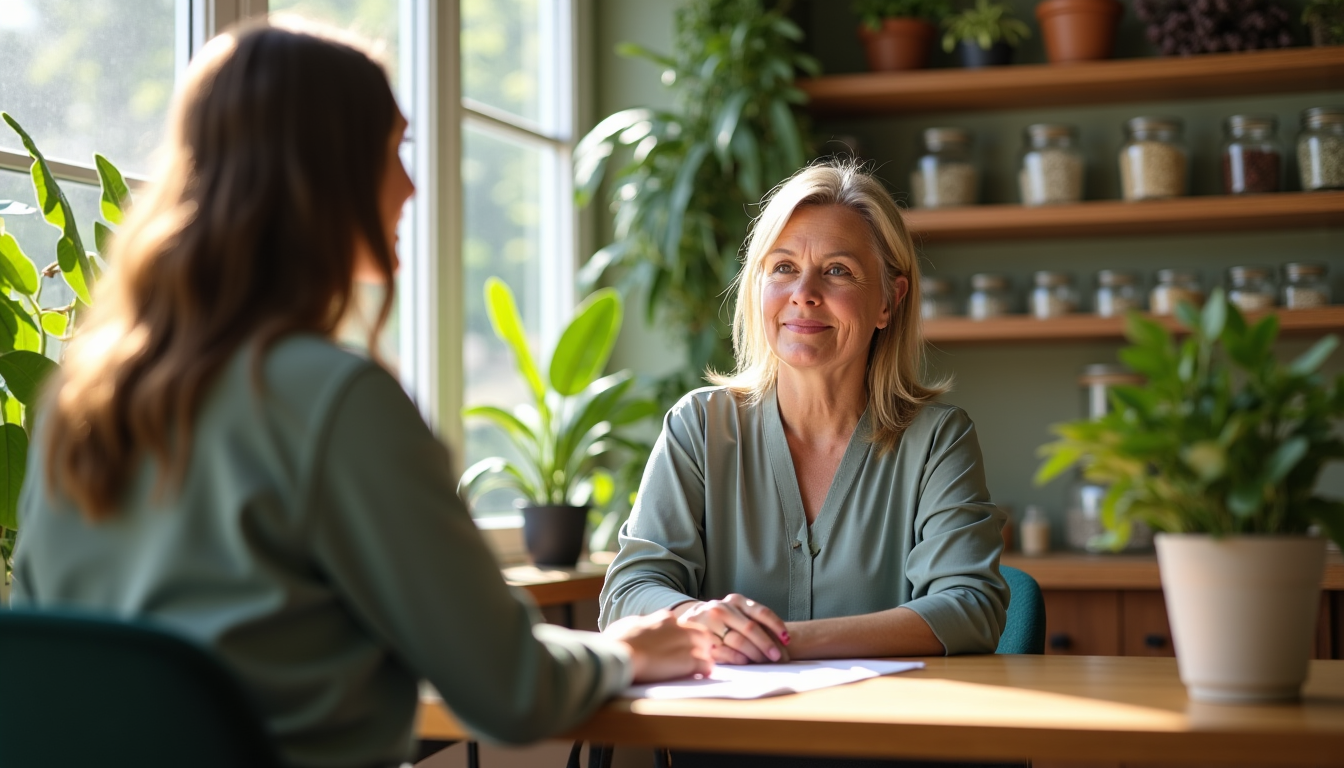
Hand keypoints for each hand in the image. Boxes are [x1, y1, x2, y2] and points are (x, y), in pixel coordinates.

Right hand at [605, 609, 715, 682]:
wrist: (618, 655)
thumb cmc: (617, 642)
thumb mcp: (627, 625)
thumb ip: (638, 625)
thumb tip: (637, 625)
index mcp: (663, 618)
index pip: (682, 625)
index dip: (682, 638)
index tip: (678, 646)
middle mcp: (678, 627)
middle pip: (700, 634)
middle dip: (700, 646)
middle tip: (694, 658)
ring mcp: (685, 643)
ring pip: (706, 647)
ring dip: (703, 657)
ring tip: (698, 669)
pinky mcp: (688, 661)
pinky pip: (706, 664)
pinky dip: (705, 670)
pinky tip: (701, 675)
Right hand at [675, 594, 789, 664]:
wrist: (689, 620)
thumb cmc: (722, 620)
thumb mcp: (737, 612)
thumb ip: (754, 621)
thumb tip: (782, 640)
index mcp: (736, 600)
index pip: (761, 612)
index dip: (776, 626)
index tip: (786, 640)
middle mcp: (722, 608)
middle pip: (750, 627)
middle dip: (766, 644)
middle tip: (778, 657)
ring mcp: (709, 622)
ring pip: (738, 640)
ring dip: (754, 654)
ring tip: (764, 662)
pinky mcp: (701, 638)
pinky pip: (723, 651)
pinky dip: (737, 658)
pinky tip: (745, 662)